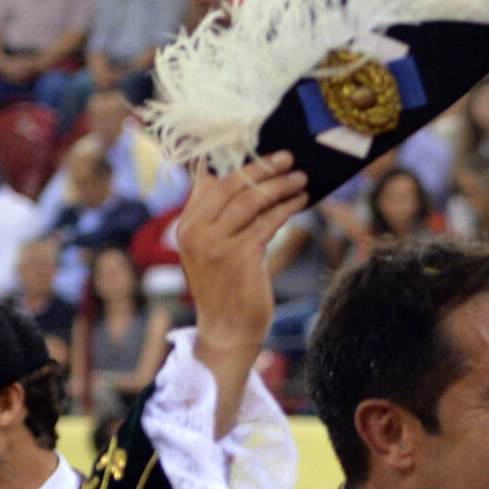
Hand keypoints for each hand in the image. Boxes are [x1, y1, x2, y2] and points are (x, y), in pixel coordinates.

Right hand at [173, 151, 305, 431]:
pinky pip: (268, 221)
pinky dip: (287, 207)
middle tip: (288, 157)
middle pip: (232, 186)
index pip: (211, 184)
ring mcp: (217, 243)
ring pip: (253, 200)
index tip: (264, 157)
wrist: (227, 331)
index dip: (239, 167)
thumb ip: (213, 219)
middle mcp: (197, 232)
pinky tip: (302, 201)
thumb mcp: (209, 252)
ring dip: (280, 185)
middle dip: (263, 168)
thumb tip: (220, 179)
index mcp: (186, 227)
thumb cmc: (225, 291)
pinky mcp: (241, 255)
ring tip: (302, 178)